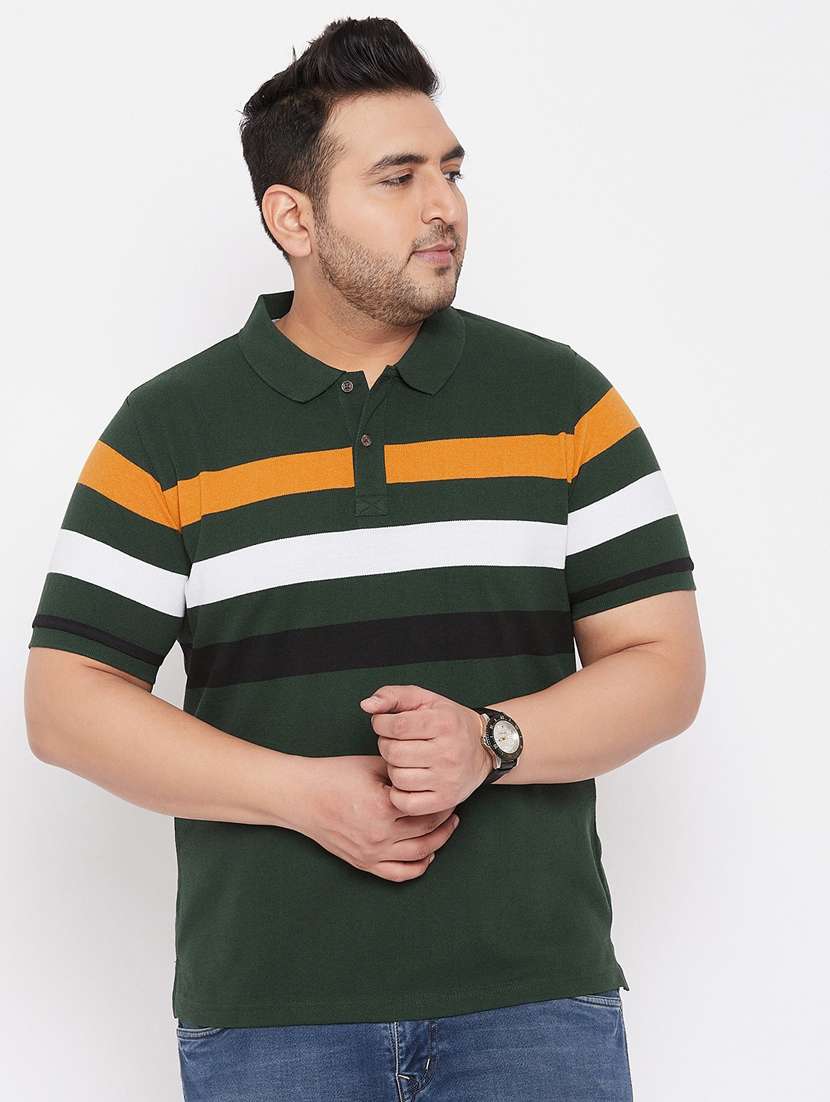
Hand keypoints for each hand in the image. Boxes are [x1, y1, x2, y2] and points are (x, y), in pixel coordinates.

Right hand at [294, 754, 460, 881]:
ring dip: (440, 841)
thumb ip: (402, 774)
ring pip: (419, 854)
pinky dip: (419, 867)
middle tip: (454, 806)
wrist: (301, 796)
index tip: (449, 789)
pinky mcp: (363, 863)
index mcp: (383, 807)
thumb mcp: (371, 766)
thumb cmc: (333, 776)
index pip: (427, 807)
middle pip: (428, 831)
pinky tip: (429, 854)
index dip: (443, 798)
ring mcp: (371, 853)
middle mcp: (379, 835)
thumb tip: (428, 776)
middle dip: (446, 818)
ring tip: (448, 827)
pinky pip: (399, 873)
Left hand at [359, 684, 491, 813]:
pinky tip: (405, 780)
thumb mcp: (424, 699)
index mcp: (444, 723)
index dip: (381, 724)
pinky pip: (406, 803)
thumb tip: (366, 705)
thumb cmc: (448, 721)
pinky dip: (398, 793)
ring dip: (392, 768)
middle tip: (395, 743)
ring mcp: (448, 779)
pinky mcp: (445, 799)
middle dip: (385, 746)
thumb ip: (393, 696)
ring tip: (403, 760)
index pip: (396, 726)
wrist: (483, 748)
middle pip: (394, 753)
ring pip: (398, 778)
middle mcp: (448, 752)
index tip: (384, 724)